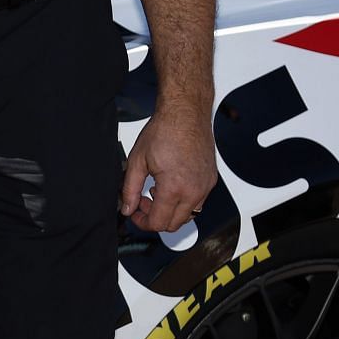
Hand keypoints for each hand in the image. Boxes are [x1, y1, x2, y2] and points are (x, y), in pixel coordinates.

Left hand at [120, 102, 217, 232]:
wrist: (186, 114)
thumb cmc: (165, 131)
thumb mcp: (137, 160)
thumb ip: (130, 189)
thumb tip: (127, 208)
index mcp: (174, 188)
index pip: (159, 223)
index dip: (143, 223)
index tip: (135, 215)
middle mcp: (194, 191)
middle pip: (175, 224)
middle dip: (155, 218)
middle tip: (142, 202)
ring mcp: (205, 187)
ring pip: (188, 216)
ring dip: (170, 211)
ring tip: (155, 191)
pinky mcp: (211, 181)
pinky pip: (198, 202)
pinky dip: (183, 202)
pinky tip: (170, 185)